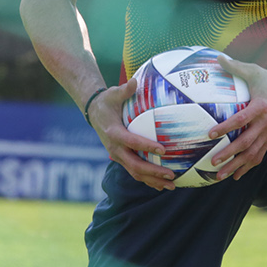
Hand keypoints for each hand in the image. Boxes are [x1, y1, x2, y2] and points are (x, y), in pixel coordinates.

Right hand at [87, 75, 174, 190]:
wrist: (94, 112)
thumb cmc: (107, 101)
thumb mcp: (113, 93)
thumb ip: (124, 90)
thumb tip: (134, 81)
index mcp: (114, 133)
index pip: (132, 142)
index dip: (146, 147)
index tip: (163, 150)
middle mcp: (115, 148)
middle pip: (134, 165)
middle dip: (153, 172)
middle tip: (171, 174)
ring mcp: (118, 156)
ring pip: (135, 173)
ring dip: (153, 181)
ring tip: (172, 185)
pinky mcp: (122, 159)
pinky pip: (135, 172)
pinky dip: (149, 180)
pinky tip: (163, 183)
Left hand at [202, 53, 266, 181]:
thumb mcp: (253, 71)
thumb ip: (235, 66)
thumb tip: (218, 57)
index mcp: (260, 107)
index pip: (241, 120)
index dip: (226, 128)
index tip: (210, 134)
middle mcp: (266, 123)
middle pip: (246, 143)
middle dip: (229, 154)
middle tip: (213, 162)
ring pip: (253, 154)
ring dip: (237, 166)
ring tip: (221, 175)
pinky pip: (259, 156)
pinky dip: (247, 167)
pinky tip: (235, 176)